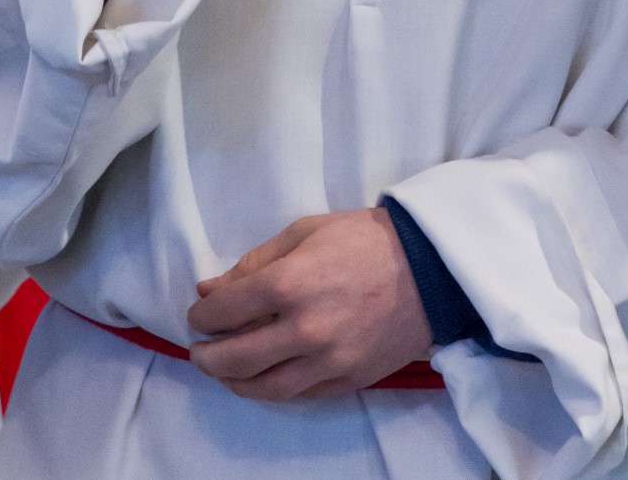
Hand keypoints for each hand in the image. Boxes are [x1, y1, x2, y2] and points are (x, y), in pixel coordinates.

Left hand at [186, 208, 432, 400]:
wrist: (428, 266)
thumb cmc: (363, 238)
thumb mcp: (304, 232)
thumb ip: (254, 262)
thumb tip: (210, 288)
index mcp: (290, 283)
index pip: (225, 310)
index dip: (203, 314)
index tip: (199, 313)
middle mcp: (304, 329)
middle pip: (236, 357)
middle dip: (207, 356)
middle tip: (198, 350)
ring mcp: (328, 360)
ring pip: (265, 388)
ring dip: (234, 382)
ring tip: (223, 370)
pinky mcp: (349, 379)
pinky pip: (299, 394)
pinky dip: (273, 389)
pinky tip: (263, 378)